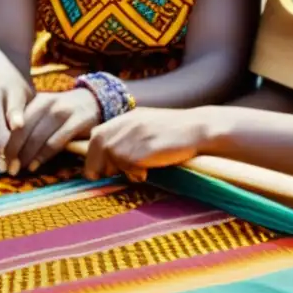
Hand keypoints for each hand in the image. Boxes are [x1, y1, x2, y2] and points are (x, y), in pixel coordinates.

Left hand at [2, 89, 100, 174]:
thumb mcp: (43, 112)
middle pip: (23, 130)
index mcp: (36, 100)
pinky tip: (34, 166)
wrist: (92, 102)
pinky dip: (43, 156)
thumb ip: (28, 125)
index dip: (5, 142)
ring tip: (16, 170)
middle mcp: (47, 103)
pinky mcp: (78, 121)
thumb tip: (4, 150)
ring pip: (37, 137)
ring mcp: (63, 111)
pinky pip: (56, 142)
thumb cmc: (62, 113)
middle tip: (5, 168)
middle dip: (12, 152)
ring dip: (25, 156)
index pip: (15, 122)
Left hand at [84, 107, 211, 180]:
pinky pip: (127, 166)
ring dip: (119, 170)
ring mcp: (134, 135)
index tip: (99, 169)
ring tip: (137, 171)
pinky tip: (147, 171)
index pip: (96, 135)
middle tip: (113, 175)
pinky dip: (134, 174)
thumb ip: (128, 135)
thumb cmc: (175, 132)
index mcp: (126, 118)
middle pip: (97, 147)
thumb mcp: (147, 126)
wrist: (199, 129)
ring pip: (110, 158)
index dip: (94, 154)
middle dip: (99, 165)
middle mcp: (127, 124)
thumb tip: (109, 157)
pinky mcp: (143, 148)